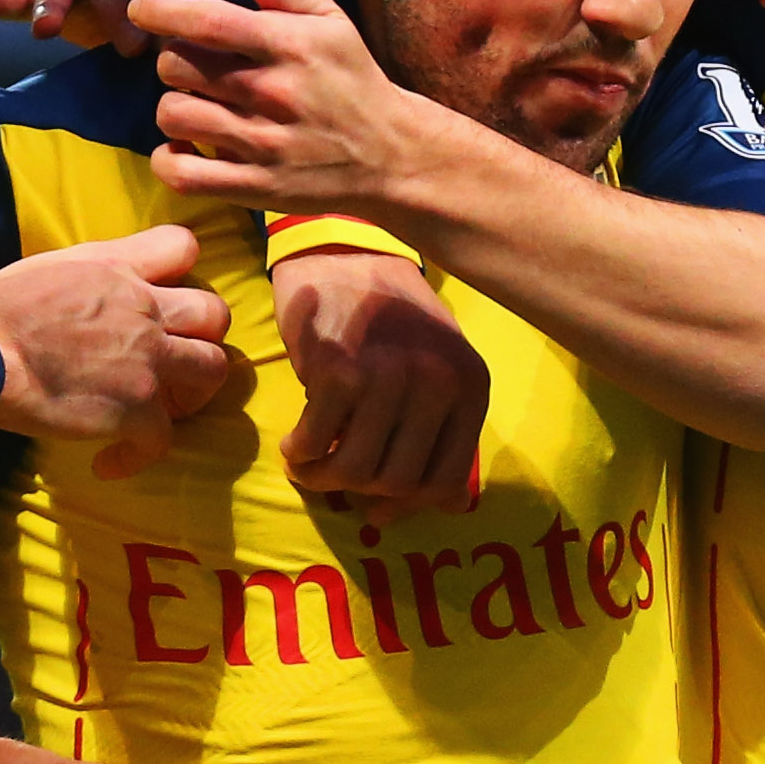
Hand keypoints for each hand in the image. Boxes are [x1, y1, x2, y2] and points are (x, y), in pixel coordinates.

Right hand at [0, 225, 235, 473]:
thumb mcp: (48, 268)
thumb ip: (85, 275)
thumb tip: (79, 293)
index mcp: (118, 268)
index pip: (183, 247)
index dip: (181, 273)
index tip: (162, 297)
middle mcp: (144, 308)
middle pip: (215, 313)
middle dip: (202, 337)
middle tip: (173, 362)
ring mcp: (147, 360)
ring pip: (213, 369)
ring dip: (192, 393)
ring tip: (161, 412)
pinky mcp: (135, 409)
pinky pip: (162, 439)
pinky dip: (138, 455)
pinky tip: (110, 461)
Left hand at [132, 0, 450, 215]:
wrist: (394, 156)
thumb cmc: (355, 81)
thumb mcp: (332, 24)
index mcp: (289, 46)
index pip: (209, 21)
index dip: (163, 11)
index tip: (141, 7)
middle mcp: (272, 93)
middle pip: (177, 66)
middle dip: (172, 60)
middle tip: (188, 66)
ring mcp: (262, 144)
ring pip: (174, 115)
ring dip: (172, 106)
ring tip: (192, 105)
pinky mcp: (256, 187)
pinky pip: (184, 174)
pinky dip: (168, 159)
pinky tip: (182, 148)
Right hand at [272, 251, 488, 525]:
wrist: (348, 252)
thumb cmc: (391, 317)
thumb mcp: (438, 367)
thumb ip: (440, 433)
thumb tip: (431, 511)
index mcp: (470, 386)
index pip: (447, 479)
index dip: (409, 505)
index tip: (379, 508)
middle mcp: (436, 383)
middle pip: (397, 482)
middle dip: (361, 493)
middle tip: (336, 479)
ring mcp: (388, 377)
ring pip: (354, 470)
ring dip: (323, 479)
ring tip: (310, 466)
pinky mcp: (337, 370)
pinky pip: (315, 442)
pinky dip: (299, 454)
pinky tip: (295, 445)